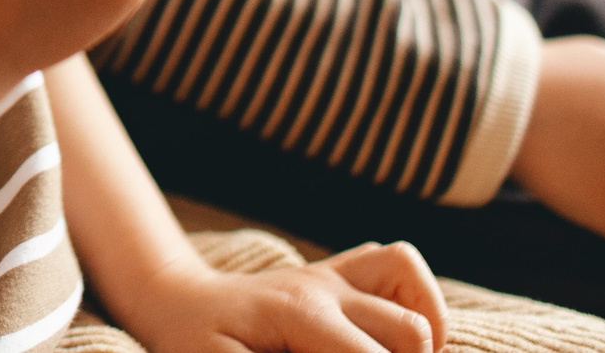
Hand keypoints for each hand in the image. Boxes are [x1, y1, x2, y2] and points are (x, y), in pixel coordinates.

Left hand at [120, 242, 446, 352]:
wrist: (181, 303)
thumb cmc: (198, 342)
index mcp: (300, 314)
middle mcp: (324, 286)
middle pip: (409, 330)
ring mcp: (334, 273)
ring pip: (409, 280)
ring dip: (422, 331)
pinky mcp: (340, 272)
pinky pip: (397, 263)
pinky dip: (416, 300)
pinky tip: (399, 339)